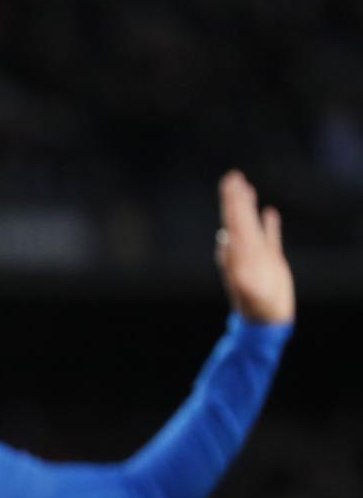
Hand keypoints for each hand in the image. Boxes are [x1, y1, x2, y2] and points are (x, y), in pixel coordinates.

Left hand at [215, 169, 293, 323]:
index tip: (229, 183)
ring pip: (252, 223)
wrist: (265, 321)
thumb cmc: (255, 307)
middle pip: (239, 218)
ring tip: (245, 187)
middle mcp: (244, 250)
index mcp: (238, 253)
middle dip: (236, 197)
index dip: (232, 201)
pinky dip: (270, 224)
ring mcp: (257, 254)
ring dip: (248, 206)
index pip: (233, 221)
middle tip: (232, 176)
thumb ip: (234, 265)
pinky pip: (270, 237)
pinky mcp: (271, 261)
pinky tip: (269, 212)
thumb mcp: (245, 288)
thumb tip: (225, 242)